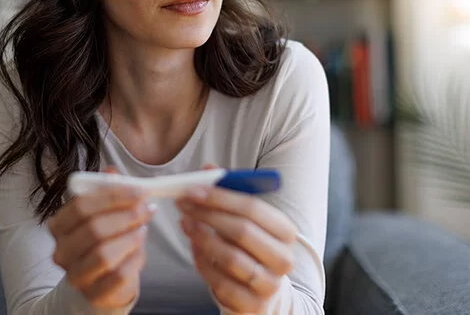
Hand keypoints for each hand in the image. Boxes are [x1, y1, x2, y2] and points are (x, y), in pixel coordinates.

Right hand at [48, 167, 155, 307]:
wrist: (103, 280)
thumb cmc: (104, 240)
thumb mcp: (104, 213)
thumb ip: (106, 191)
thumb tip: (111, 171)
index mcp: (59, 226)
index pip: (82, 206)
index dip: (113, 196)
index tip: (139, 190)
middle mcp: (62, 252)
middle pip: (94, 229)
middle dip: (126, 215)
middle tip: (147, 208)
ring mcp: (76, 276)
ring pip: (104, 254)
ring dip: (131, 237)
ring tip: (143, 228)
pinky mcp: (95, 294)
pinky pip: (118, 275)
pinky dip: (135, 259)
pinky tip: (140, 249)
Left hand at [176, 176, 297, 312]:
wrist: (262, 293)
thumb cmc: (251, 248)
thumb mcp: (246, 220)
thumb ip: (229, 194)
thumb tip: (208, 168)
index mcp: (286, 231)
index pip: (253, 208)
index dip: (220, 197)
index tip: (193, 190)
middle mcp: (283, 258)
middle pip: (242, 231)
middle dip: (208, 215)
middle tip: (184, 204)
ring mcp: (268, 284)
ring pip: (230, 258)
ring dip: (202, 238)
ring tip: (186, 224)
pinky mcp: (251, 305)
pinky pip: (220, 282)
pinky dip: (203, 263)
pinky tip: (194, 248)